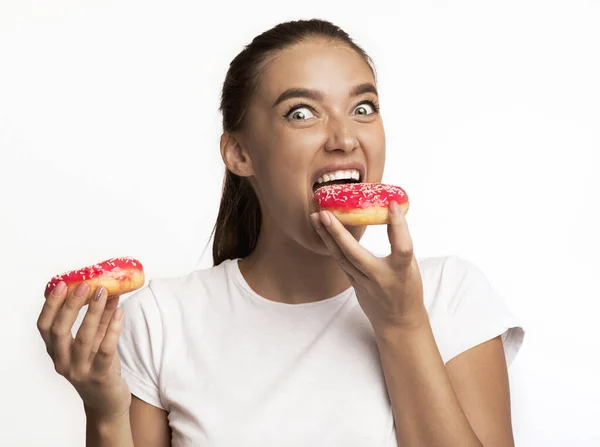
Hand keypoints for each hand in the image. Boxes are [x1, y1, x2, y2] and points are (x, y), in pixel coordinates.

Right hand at [37, 281, 131, 420]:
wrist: (107, 402)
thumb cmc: (99, 367)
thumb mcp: (97, 340)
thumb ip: (102, 317)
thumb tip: (110, 290)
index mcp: (56, 351)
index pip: (45, 326)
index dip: (51, 304)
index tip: (62, 284)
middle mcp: (63, 362)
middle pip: (59, 331)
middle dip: (70, 305)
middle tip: (85, 285)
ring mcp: (80, 371)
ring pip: (84, 339)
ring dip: (93, 313)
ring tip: (104, 293)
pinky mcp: (100, 377)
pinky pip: (106, 350)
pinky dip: (113, 330)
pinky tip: (119, 313)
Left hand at [310, 201, 425, 333]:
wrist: (397, 322)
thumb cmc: (407, 289)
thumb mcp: (410, 266)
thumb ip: (399, 242)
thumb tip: (391, 212)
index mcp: (402, 272)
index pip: (401, 246)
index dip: (398, 225)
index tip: (393, 204)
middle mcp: (380, 278)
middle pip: (355, 254)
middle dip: (338, 233)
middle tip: (324, 213)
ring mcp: (363, 283)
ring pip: (341, 258)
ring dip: (327, 236)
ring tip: (315, 217)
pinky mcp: (353, 284)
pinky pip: (340, 261)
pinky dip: (331, 245)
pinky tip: (322, 231)